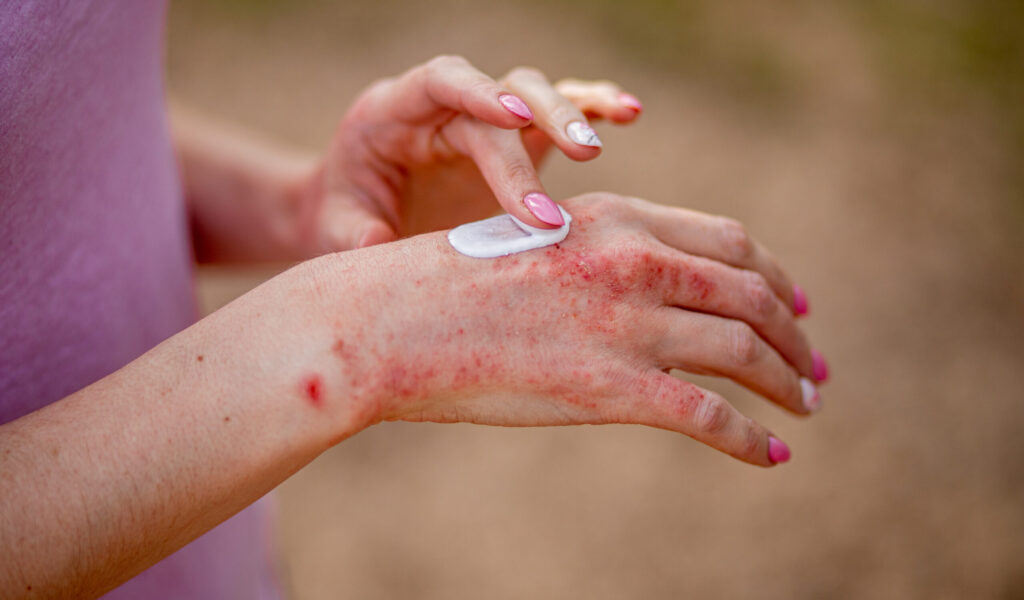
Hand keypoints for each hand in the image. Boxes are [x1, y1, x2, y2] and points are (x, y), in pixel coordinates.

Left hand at [294, 56, 642, 252]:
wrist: (358, 213)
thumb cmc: (346, 215)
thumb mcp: (335, 228)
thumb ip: (353, 236)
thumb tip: (381, 247)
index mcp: (394, 111)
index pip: (440, 82)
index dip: (476, 91)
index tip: (512, 120)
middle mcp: (444, 106)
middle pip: (501, 92)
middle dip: (542, 121)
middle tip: (584, 157)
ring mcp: (484, 119)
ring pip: (536, 94)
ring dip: (575, 108)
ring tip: (616, 123)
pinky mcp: (514, 139)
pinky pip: (555, 112)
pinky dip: (590, 108)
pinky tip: (625, 113)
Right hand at [313, 193, 822, 465]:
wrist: (390, 320)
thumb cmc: (449, 283)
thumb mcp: (538, 243)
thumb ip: (598, 253)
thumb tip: (645, 287)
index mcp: (617, 219)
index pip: (728, 242)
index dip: (774, 275)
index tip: (795, 302)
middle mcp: (635, 262)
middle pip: (752, 293)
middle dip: (795, 332)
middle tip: (814, 363)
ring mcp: (626, 324)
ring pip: (745, 351)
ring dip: (788, 382)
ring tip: (806, 405)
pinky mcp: (611, 389)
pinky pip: (709, 417)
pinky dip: (751, 439)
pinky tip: (770, 455)